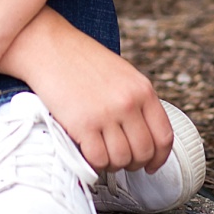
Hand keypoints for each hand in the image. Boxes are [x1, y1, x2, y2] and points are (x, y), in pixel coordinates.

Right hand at [12, 17, 174, 174]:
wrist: (50, 49)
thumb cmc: (83, 61)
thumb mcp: (123, 75)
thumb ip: (137, 102)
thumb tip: (145, 135)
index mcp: (143, 90)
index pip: (164, 136)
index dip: (159, 157)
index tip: (152, 165)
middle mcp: (129, 103)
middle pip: (144, 152)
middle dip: (134, 164)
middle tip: (123, 161)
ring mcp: (106, 114)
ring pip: (121, 159)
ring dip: (113, 164)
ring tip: (103, 155)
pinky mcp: (82, 124)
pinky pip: (97, 159)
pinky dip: (95, 163)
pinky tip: (89, 154)